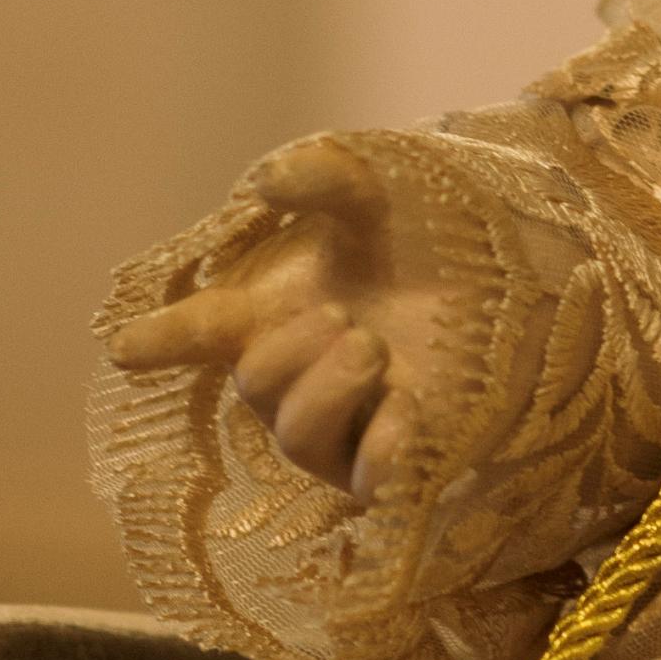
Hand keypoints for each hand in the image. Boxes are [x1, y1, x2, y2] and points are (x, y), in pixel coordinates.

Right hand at [105, 138, 438, 496]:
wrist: (536, 284)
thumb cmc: (447, 242)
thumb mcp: (389, 196)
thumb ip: (331, 177)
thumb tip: (267, 180)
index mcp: (286, 312)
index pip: (208, 329)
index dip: (165, 338)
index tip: (125, 346)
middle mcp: (307, 375)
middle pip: (252, 385)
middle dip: (286, 353)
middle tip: (346, 320)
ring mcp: (352, 426)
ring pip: (295, 437)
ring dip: (325, 390)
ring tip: (371, 348)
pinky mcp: (403, 464)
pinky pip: (369, 481)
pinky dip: (380, 449)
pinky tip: (406, 411)